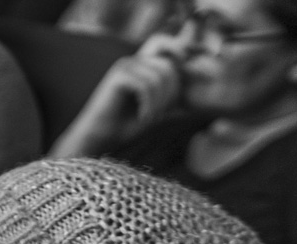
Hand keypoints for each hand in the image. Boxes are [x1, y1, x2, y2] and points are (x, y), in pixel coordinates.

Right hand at [50, 34, 186, 157]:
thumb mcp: (156, 112)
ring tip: (149, 120)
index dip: (181, 68)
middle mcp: (133, 60)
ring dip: (159, 103)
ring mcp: (124, 66)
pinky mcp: (118, 76)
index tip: (182, 96)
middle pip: (169, 68)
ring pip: (159, 78)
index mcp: (142, 65)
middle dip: (170, 95)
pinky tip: (142, 119)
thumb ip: (174, 101)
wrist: (97, 138)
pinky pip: (146, 86)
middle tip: (159, 116)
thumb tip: (199, 99)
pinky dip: (149, 106)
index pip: (170, 51)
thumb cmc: (124, 127)